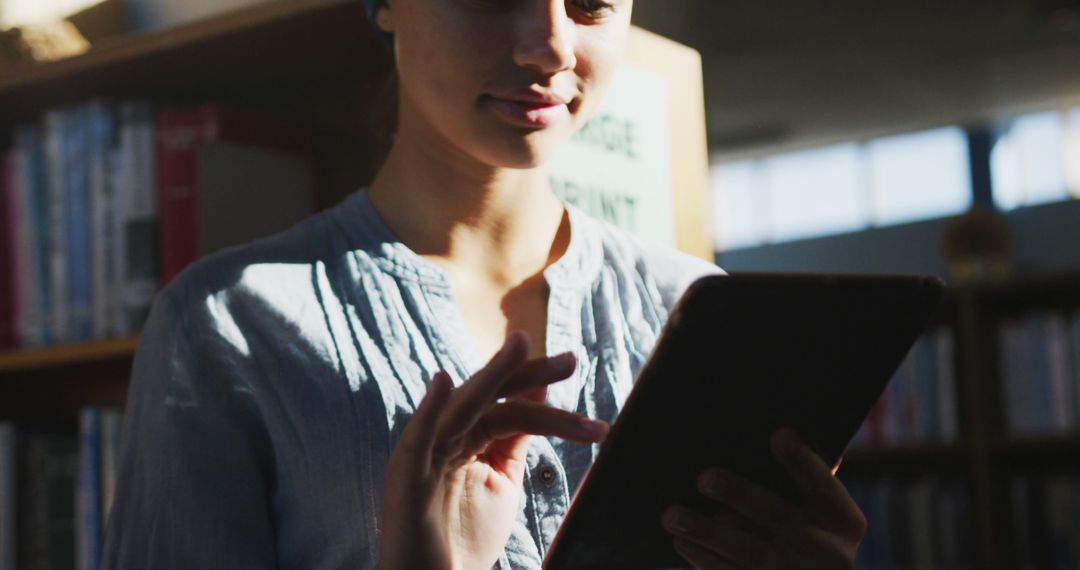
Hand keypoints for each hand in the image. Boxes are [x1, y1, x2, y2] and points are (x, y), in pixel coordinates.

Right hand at [376, 332, 609, 569]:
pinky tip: (441, 382)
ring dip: (489, 375)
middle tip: (570, 360)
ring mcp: (424, 455)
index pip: (508, 404)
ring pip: (460, 407)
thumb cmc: (464, 539)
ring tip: (519, 346)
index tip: (573, 363)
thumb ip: (516, 437)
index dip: (539, 385)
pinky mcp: (407, 478)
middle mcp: (445, 437)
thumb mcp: (502, 480)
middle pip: (489, 397)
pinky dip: (428, 411)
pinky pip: (417, 440)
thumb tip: (538, 391)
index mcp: (467, 437)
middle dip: (527, 374)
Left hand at [661, 429, 866, 568]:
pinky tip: (682, 541)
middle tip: (704, 478)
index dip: (802, 461)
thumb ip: (801, 483)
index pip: (823, 484)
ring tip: (673, 515)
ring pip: (749, 553)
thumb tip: (761, 437)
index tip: (778, 435)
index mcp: (844, 522)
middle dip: (740, 495)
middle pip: (778, 517)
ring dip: (707, 532)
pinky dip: (704, 559)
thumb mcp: (822, 514)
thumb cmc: (809, 532)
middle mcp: (829, 552)